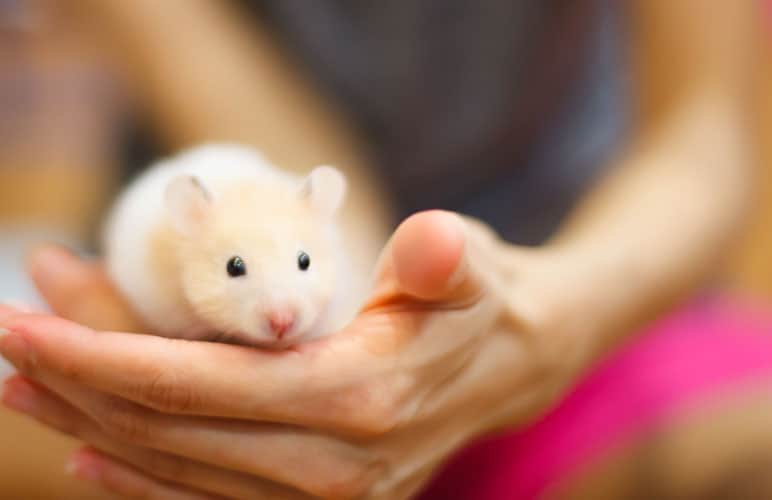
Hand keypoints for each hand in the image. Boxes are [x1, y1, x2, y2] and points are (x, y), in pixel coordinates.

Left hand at [0, 211, 595, 498]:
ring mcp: (332, 496)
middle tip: (9, 346)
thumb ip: (446, 257)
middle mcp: (340, 464)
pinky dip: (147, 480)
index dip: (106, 355)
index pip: (203, 383)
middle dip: (82, 389)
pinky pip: (214, 498)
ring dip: (98, 430)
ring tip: (29, 391)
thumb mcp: (470, 262)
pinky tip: (94, 456)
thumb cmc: (479, 299)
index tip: (27, 323)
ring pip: (184, 472)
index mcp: (362, 396)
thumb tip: (433, 241)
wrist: (514, 362)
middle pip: (177, 433)